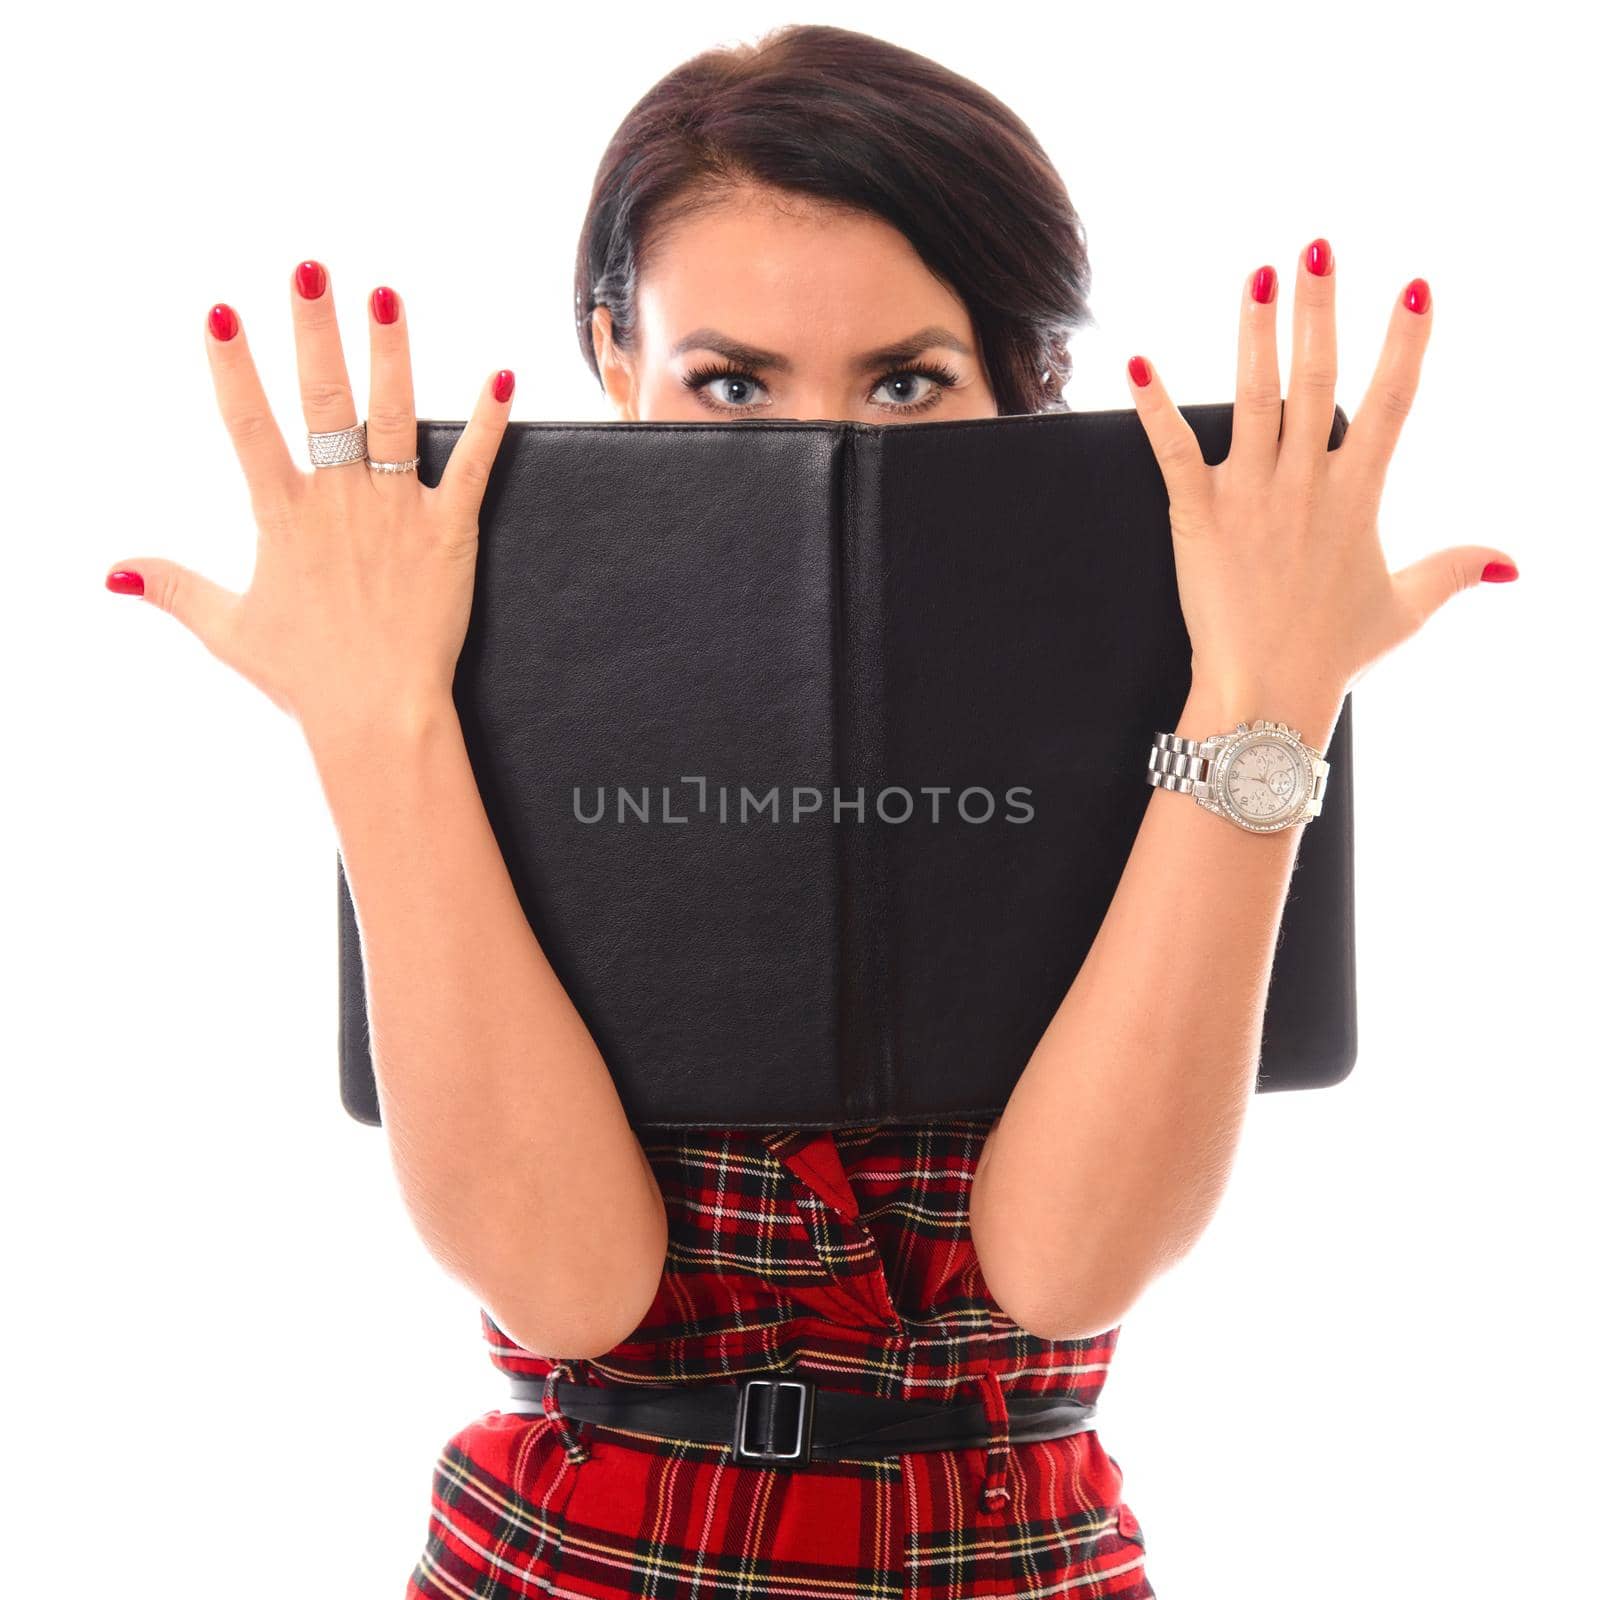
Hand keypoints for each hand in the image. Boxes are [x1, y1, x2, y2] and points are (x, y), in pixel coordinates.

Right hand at [103, 259, 515, 746]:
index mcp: (283, 517)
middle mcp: (338, 502)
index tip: (217, 312)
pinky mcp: (447, 533)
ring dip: (392, 353)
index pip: (248, 427)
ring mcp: (395, 512)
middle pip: (324, 401)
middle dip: (315, 330)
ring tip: (386, 295)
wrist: (378, 713)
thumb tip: (114, 572)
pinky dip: (491, 422)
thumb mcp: (228, 630)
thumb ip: (175, 589)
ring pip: (393, 417)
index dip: (232, 369)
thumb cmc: (306, 677)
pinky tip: (503, 374)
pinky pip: (473, 467)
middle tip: (310, 269)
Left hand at [1127, 238, 1517, 719]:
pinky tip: (1138, 362)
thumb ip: (1455, 570)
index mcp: (1359, 495)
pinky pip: (1173, 450)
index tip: (1416, 286)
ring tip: (1257, 275)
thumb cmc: (1333, 655)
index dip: (1405, 342)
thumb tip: (1514, 561)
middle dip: (1319, 308)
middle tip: (1317, 245)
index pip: (1392, 402)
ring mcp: (1251, 496)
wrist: (1266, 694)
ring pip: (1254, 397)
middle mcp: (1307, 484)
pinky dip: (1154, 407)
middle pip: (1318, 378)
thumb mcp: (1406, 609)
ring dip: (1254, 332)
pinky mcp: (1197, 517)